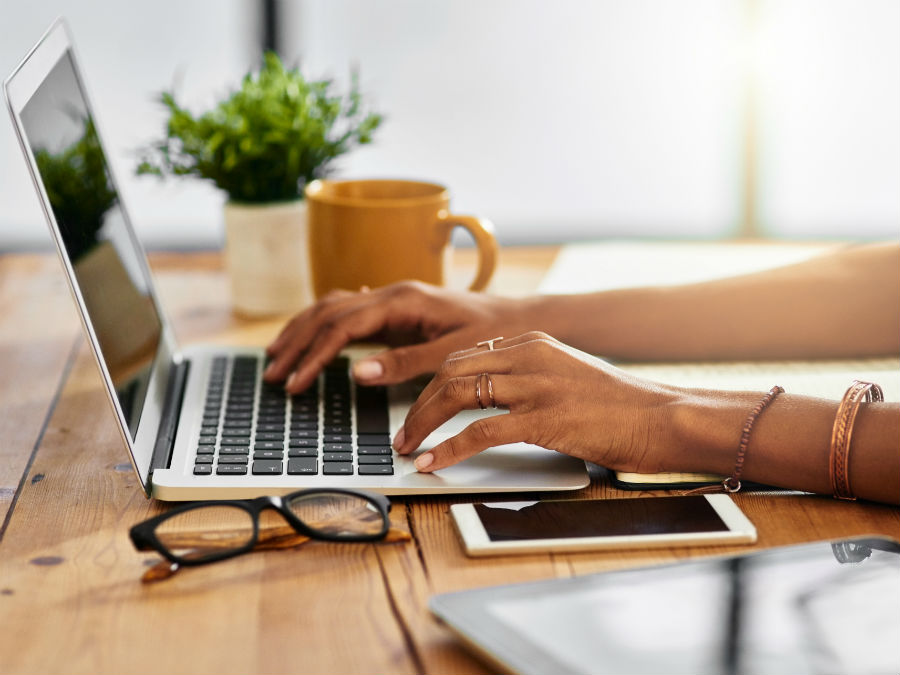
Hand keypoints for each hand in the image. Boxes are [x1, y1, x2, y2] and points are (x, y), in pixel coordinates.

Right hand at [264, 281, 540, 393]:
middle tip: (272, 374)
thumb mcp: (452, 354)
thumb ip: (405, 362)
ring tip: (277, 356)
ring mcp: (392, 299)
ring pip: (333, 307)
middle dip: (296, 343)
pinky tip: (311, 334)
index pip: (342, 326)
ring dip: (303, 331)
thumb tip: (357, 372)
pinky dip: (323, 324)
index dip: (314, 355)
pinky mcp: (396, 310)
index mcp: (403, 301)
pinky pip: (348, 311)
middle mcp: (392, 293)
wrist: (519, 319)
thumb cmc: (492, 334)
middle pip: (327, 312)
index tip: (295, 383)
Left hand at [393, 332, 683, 472]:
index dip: (431, 384)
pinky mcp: (545, 417)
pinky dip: (449, 448)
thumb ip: (529, 378)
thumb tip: (489, 400)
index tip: (415, 407)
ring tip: (408, 447)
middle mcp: (529, 355)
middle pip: (451, 371)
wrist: (663, 417)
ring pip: (457, 394)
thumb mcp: (566, 375)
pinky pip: (481, 431)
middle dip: (418, 404)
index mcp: (532, 342)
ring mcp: (536, 384)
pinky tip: (434, 461)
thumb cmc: (618, 405)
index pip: (464, 357)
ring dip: (424, 424)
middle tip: (403, 433)